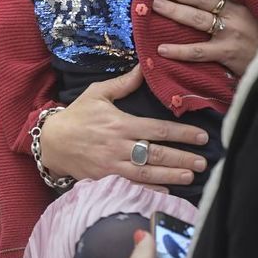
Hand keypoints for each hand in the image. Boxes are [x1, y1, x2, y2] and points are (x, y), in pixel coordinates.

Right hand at [39, 67, 209, 190]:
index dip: (182, 133)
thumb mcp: (97, 93)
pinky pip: (132, 187)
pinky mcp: (106, 180)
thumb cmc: (77, 116)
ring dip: (172, 175)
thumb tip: (144, 66)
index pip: (158, 129)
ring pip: (148, 174)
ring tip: (192, 176)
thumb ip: (123, 84)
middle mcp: (119, 146)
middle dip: (183, 158)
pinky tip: (168, 191)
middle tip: (204, 162)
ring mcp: (113, 166)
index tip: (201, 136)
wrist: (53, 142)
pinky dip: (151, 190)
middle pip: (157, 154)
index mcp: (121, 124)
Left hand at [150, 0, 257, 76]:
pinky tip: (162, 49)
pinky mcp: (226, 54)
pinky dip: (179, 51)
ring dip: (175, 10)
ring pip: (198, 20)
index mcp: (238, 5)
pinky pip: (198, 52)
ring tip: (156, 6)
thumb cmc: (255, 42)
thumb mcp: (245, 19)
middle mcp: (234, 16)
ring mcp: (230, 35)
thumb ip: (225, 9)